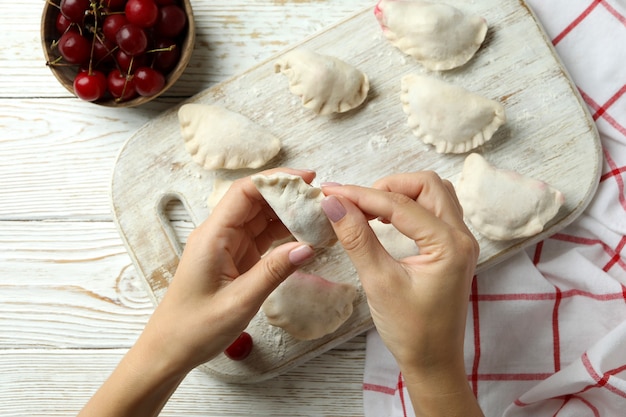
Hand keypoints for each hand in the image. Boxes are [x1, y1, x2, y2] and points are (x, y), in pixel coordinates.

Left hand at [142, 168, 316, 373]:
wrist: (170, 349)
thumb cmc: (194, 327)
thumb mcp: (239, 301)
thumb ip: (274, 271)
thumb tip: (307, 247)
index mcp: (212, 235)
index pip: (245, 192)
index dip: (276, 180)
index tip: (307, 179)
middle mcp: (219, 234)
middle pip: (256, 200)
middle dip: (288, 195)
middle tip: (320, 200)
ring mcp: (227, 245)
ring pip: (261, 218)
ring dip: (288, 215)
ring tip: (319, 216)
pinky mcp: (235, 258)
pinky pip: (262, 237)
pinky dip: (283, 235)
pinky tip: (304, 236)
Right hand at [321, 172, 481, 415]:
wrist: (433, 362)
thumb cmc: (410, 330)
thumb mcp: (378, 282)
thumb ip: (357, 238)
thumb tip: (334, 204)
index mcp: (449, 245)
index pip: (400, 204)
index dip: (361, 194)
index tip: (330, 192)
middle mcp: (462, 237)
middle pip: (427, 185)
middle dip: (387, 186)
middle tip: (355, 202)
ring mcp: (461, 242)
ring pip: (433, 194)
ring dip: (400, 193)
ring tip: (368, 208)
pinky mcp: (452, 249)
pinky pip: (435, 211)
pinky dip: (409, 206)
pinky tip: (386, 218)